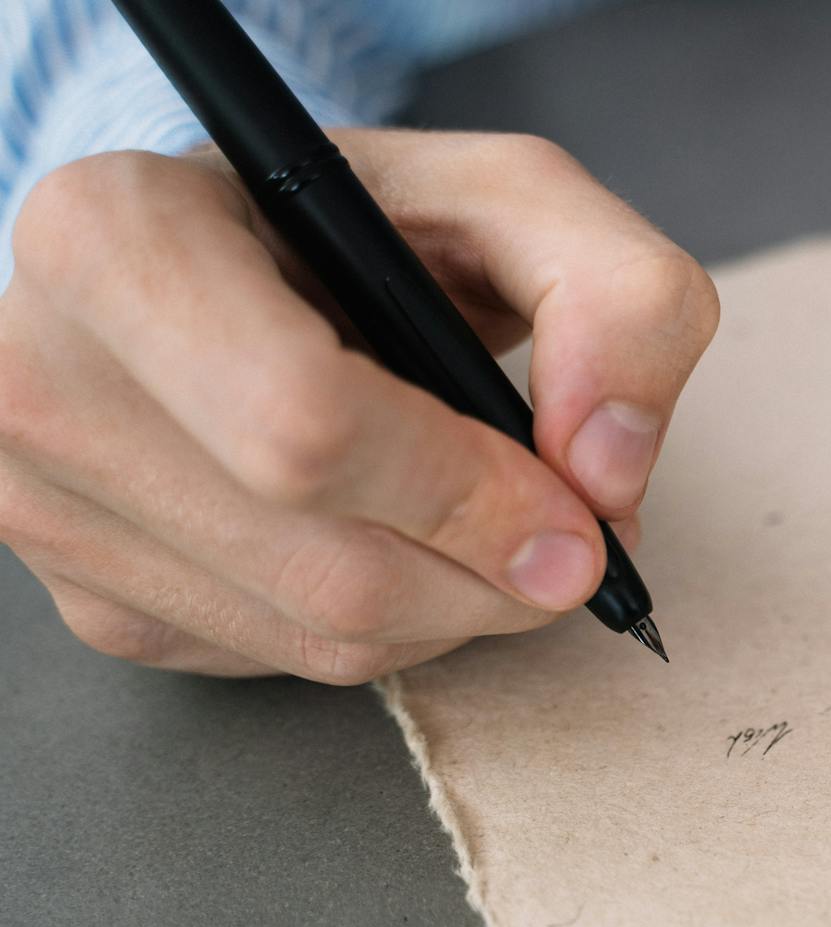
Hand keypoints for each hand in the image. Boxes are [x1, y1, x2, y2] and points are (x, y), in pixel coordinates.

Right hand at [0, 128, 717, 682]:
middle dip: (492, 574)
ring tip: (495, 525)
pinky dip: (394, 628)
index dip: (469, 495)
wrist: (246, 266)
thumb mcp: (518, 203)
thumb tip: (606, 468)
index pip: (302, 427)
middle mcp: (40, 376)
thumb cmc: (368, 230)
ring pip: (321, 640)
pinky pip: (290, 664)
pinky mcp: (93, 601)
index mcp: (114, 238)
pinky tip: (402, 541)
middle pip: (329, 569)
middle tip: (571, 536)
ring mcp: (45, 507)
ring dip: (458, 610)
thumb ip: (619, 295)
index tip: (576, 514)